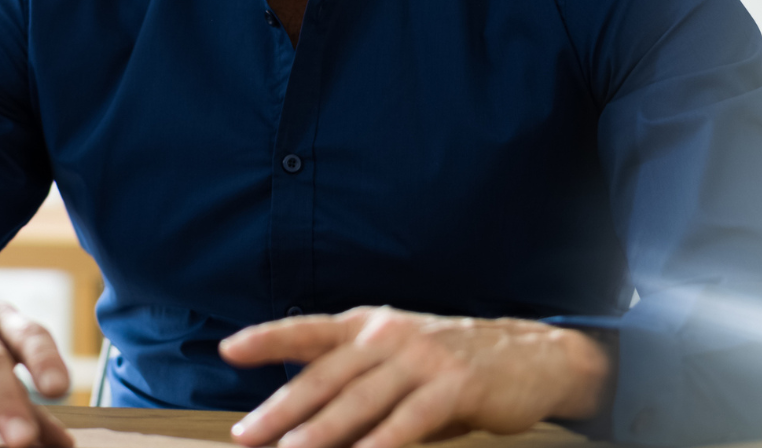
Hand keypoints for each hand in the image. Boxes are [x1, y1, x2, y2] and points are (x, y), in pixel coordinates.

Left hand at [219, 307, 609, 447]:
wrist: (532, 356)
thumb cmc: (453, 363)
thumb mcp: (400, 357)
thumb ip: (357, 379)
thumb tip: (304, 418)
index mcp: (371, 325)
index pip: (310, 330)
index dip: (268, 338)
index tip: (229, 348)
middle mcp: (391, 336)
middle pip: (326, 375)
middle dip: (281, 409)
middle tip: (247, 435)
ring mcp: (423, 359)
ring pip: (360, 400)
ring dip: (322, 432)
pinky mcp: (455, 386)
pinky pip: (410, 420)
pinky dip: (383, 442)